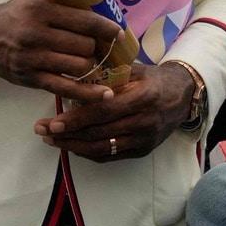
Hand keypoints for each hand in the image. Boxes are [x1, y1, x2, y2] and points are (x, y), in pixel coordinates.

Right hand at [0, 0, 122, 103]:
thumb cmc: (20, 12)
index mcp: (41, 9)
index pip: (83, 20)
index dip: (106, 28)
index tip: (118, 31)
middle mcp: (36, 34)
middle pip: (83, 46)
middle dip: (96, 46)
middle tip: (100, 45)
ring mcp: (33, 59)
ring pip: (78, 66)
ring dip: (91, 64)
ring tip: (92, 59)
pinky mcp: (31, 79)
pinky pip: (66, 88)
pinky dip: (88, 93)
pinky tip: (105, 94)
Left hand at [33, 62, 193, 162]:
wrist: (184, 96)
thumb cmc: (153, 78)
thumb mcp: (134, 69)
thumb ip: (107, 75)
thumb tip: (72, 78)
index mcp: (143, 97)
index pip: (102, 112)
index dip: (75, 119)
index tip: (51, 122)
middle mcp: (145, 121)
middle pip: (98, 133)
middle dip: (66, 134)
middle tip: (41, 131)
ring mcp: (144, 139)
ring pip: (102, 148)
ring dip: (72, 146)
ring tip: (51, 140)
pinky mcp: (143, 150)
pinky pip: (110, 155)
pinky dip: (88, 152)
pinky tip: (72, 145)